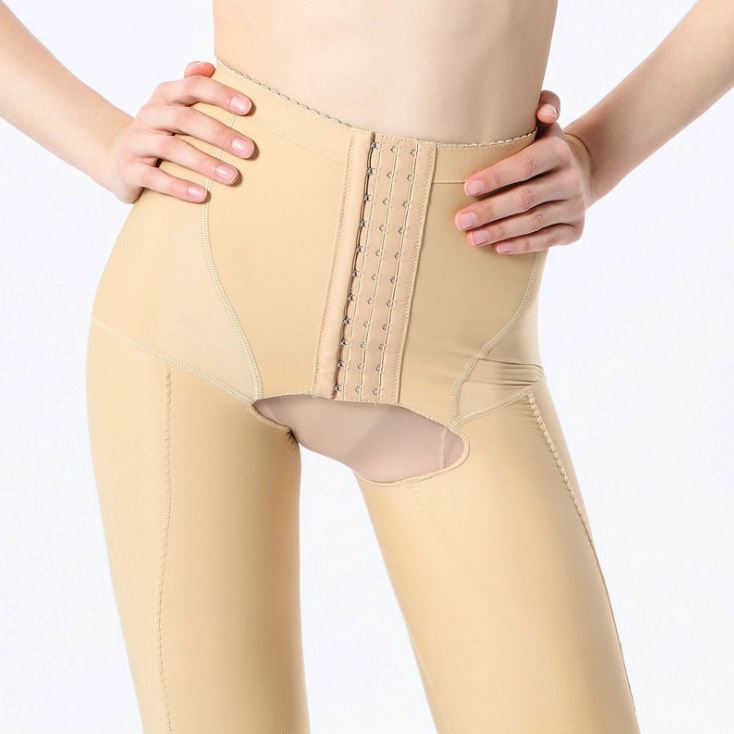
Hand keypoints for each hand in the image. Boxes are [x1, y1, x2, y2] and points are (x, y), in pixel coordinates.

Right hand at [106, 60, 255, 203]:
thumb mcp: (175, 108)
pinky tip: (202, 195)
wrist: (119, 160)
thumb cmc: (162, 133)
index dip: (220, 94)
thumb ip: (193, 87)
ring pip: (172, 149)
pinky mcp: (129, 169)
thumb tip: (210, 65)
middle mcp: (149, 115)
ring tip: (232, 176)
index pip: (193, 86)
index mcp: (164, 96)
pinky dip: (179, 187)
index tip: (248, 108)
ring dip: (205, 163)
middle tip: (249, 150)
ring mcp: (137, 142)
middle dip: (219, 134)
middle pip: (185, 119)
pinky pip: (154, 178)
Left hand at [454, 90, 592, 254]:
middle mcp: (570, 179)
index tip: (468, 188)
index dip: (496, 178)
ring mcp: (575, 206)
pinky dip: (521, 245)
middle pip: (525, 198)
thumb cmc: (542, 148)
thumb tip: (545, 112)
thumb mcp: (544, 124)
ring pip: (533, 222)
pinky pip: (546, 240)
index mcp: (558, 151)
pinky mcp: (575, 230)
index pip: (524, 166)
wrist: (579, 173)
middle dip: (490, 211)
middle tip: (460, 220)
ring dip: (500, 231)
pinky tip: (498, 248)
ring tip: (472, 237)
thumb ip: (543, 105)